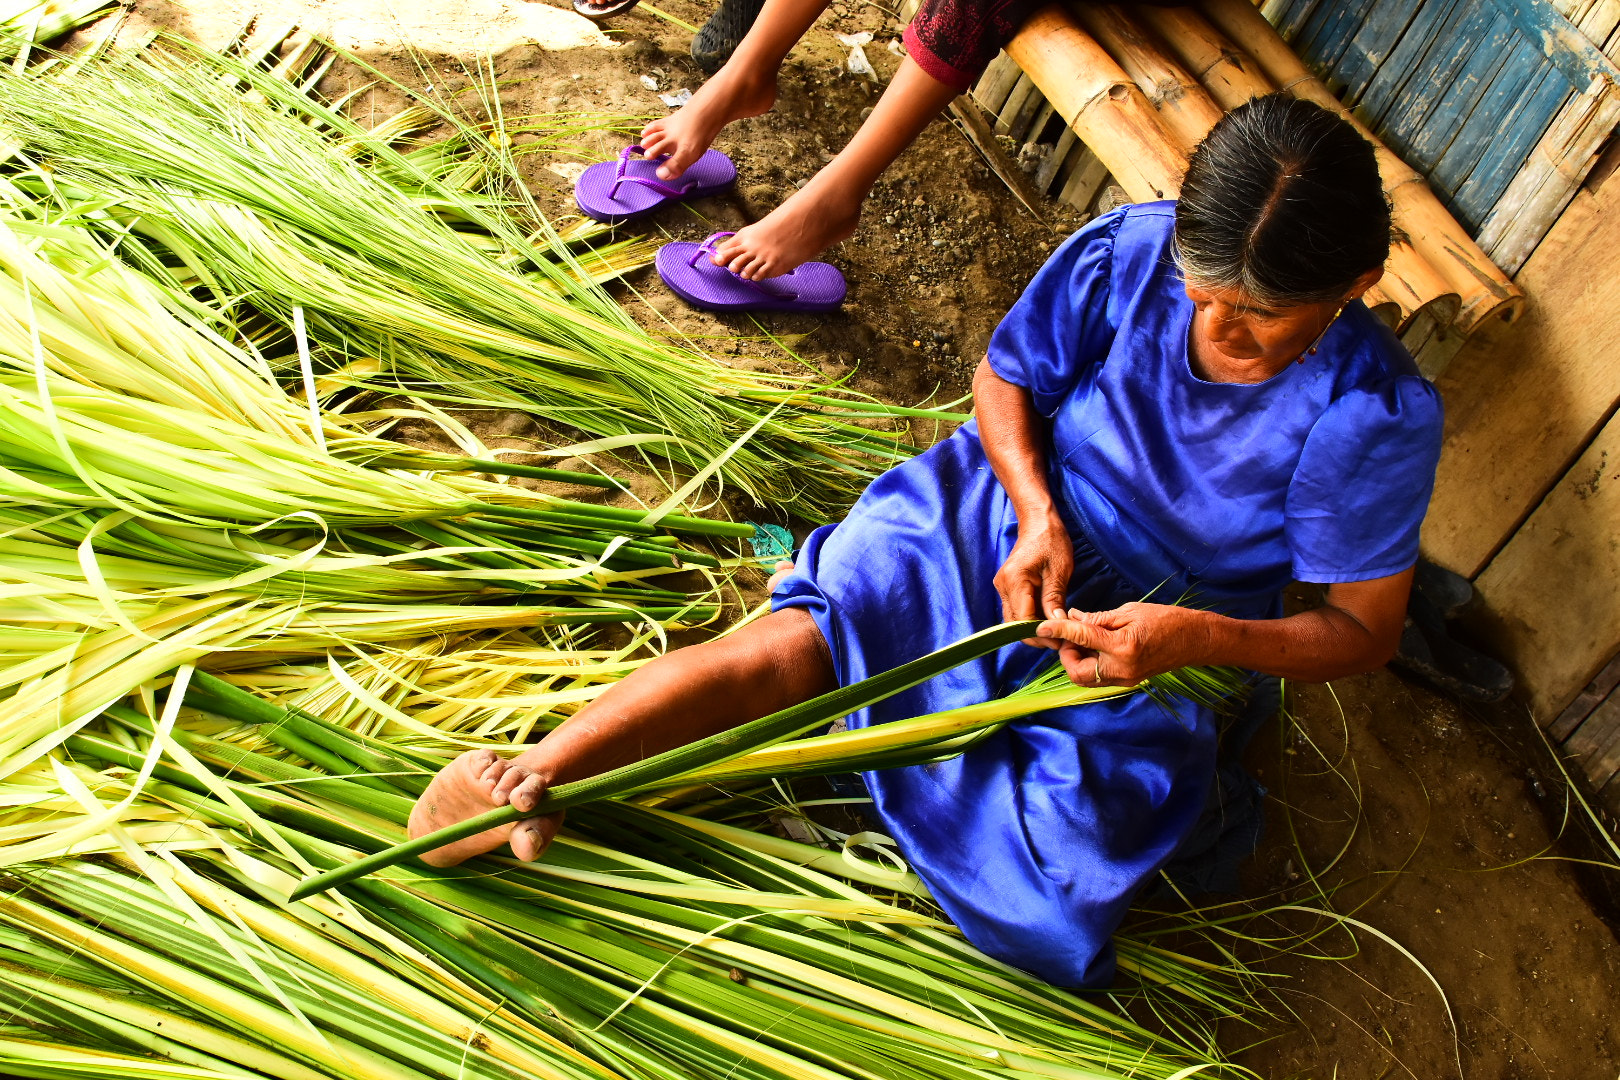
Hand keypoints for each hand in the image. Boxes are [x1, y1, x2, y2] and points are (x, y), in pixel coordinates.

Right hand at [407, 748, 563, 866]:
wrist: (450, 823)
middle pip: (526, 778)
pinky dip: (484, 762)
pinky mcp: (476, 764)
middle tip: (500, 798)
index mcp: (533, 805)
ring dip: (498, 775)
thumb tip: (529, 848)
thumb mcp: (504, 840)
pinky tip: (479, 771)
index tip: (522, 803)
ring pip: (505, 767)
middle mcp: (518, 785)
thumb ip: (524, 843)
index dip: (533, 794)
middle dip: (515, 784)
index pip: (543, 796)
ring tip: (488, 788)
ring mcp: (498, 774)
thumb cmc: (486, 834)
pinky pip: (485, 758)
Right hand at [993, 511, 1072, 645]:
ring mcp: (1003, 587)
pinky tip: (1048, 618)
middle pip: (1014, 624)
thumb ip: (1054, 599)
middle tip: (1060, 640)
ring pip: (1014, 619)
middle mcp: (1003, 586)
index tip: (1060, 640)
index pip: (1022, 620)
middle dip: (1036, 635)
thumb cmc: (1051, 541)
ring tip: (1056, 630)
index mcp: (1015, 581)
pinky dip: (1031, 618)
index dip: (1040, 634)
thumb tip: (1056, 624)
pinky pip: (1017, 609)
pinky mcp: (1007, 587)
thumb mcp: (1059, 570)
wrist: (1038, 522)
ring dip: (1033, 628)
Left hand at [1036, 603, 1213, 686]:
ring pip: (1086, 679)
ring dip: (1076, 662)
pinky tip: (1094, 648)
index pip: (1080, 638)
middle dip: (1066, 656)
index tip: (1041, 625)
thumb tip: (1072, 617)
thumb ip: (1098, 618)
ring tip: (1081, 641)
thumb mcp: (1130, 611)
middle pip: (1076, 673)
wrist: (1196, 640)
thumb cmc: (1167, 620)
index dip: (1058, 630)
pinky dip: (1090, 665)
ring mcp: (1126, 679)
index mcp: (1123, 647)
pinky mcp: (1129, 682)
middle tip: (1069, 637)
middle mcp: (1122, 669)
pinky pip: (1099, 678)